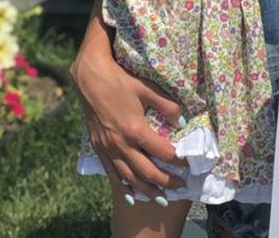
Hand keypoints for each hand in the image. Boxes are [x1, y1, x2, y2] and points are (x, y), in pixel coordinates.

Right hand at [72, 48, 185, 201]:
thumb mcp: (148, 89)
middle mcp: (120, 144)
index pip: (162, 152)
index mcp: (135, 129)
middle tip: (180, 187)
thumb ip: (168, 105)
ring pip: (129, 178)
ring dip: (146, 191)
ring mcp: (108, 149)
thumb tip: (183, 121)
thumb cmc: (121, 81)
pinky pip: (112, 174)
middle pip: (147, 172)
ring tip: (161, 199)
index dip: (178, 160)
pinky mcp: (99, 149)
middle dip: (165, 182)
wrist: (90, 80)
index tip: (188, 164)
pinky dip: (124, 187)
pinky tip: (132, 196)